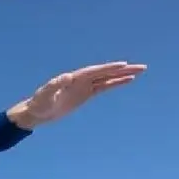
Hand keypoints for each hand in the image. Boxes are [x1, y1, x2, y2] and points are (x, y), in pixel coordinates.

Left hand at [6, 61, 146, 129]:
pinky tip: (126, 81)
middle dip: (123, 69)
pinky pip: (104, 87)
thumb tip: (66, 76)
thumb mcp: (45, 95)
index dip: (109, 68)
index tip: (123, 65)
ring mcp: (84, 86)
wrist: (36, 112)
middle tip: (141, 67)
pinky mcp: (86, 94)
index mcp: (73, 77)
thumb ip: (55, 85)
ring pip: (107, 78)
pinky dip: (115, 83)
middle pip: (105, 72)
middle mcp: (81, 79)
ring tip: (139, 72)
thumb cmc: (39, 104)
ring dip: (122, 75)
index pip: (95, 71)